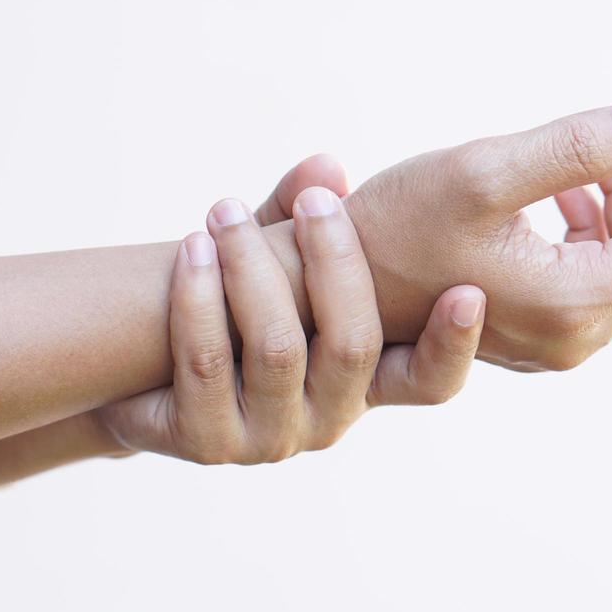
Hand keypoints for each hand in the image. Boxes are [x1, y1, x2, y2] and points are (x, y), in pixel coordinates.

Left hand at [96, 181, 485, 463]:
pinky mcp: (206, 443)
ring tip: (225, 211)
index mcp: (365, 379)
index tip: (467, 290)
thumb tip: (327, 168)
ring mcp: (270, 438)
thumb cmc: (231, 304)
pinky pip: (209, 361)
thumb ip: (308, 221)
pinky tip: (191, 249)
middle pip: (354, 345)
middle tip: (314, 204)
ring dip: (251, 267)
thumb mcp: (279, 259)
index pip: (429, 382)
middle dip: (335, 260)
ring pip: (279, 348)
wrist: (143, 367)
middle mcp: (329, 417)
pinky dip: (199, 296)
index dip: (453, 345)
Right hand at [341, 102, 611, 371]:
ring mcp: (554, 340)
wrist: (328, 288)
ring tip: (610, 152)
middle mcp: (574, 335)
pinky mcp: (534, 330)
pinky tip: (574, 190)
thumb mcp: (483, 171)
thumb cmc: (392, 228)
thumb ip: (577, 147)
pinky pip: (598, 277)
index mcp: (573, 301)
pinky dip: (603, 227)